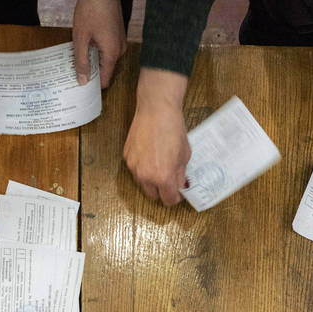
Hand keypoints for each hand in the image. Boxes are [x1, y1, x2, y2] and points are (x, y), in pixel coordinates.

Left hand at [73, 0, 126, 87]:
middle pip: (104, 69)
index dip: (92, 84)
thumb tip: (82, 80)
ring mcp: (120, 41)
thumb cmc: (92, 9)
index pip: (105, 80)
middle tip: (74, 66)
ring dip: (92, 57)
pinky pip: (107, 48)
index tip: (80, 84)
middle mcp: (119, 50)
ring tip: (80, 49)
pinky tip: (86, 41)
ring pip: (105, 58)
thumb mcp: (81, 38)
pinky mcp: (117, 35)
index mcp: (112, 53)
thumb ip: (81, 61)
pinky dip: (96, 48)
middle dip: (90, 69)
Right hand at [123, 68, 189, 204]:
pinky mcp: (127, 157)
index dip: (175, 197)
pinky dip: (143, 167)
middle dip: (162, 190)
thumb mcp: (184, 155)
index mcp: (163, 177)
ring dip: (151, 179)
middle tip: (169, 179)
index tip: (178, 192)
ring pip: (142, 183)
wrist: (156, 110)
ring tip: (159, 164)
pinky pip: (135, 169)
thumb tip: (179, 185)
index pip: (168, 200)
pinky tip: (150, 154)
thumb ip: (180, 174)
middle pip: (153, 196)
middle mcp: (146, 176)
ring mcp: (134, 167)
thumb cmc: (173, 129)